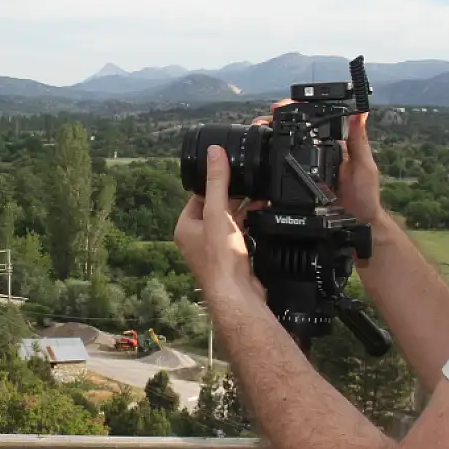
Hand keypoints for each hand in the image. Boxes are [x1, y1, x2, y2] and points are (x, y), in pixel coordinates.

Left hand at [175, 145, 266, 303]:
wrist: (236, 294)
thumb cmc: (220, 259)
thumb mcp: (218, 213)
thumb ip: (217, 182)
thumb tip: (214, 153)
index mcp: (185, 227)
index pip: (198, 196)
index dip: (215, 183)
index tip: (230, 171)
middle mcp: (196, 238)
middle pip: (215, 207)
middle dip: (233, 196)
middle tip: (250, 183)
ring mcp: (214, 250)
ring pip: (229, 221)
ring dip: (244, 209)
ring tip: (260, 197)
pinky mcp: (231, 258)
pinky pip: (240, 234)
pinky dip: (251, 224)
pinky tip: (263, 216)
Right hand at [256, 101, 382, 224]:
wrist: (357, 225)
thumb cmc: (364, 195)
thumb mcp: (363, 165)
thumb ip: (359, 140)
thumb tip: (360, 112)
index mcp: (331, 147)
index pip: (312, 125)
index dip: (296, 113)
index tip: (281, 106)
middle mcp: (315, 158)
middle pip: (292, 136)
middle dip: (273, 125)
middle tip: (261, 121)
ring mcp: (304, 173)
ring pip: (282, 154)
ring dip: (267, 143)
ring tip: (257, 133)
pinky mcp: (296, 189)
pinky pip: (279, 177)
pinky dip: (268, 170)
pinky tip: (259, 162)